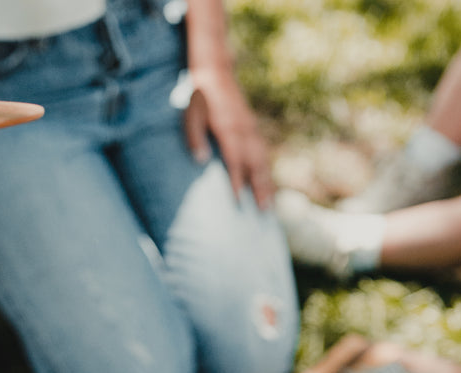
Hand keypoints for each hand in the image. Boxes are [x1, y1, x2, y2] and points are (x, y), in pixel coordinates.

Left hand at [185, 64, 273, 207]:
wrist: (215, 71)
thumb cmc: (199, 97)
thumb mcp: (191, 114)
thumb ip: (194, 137)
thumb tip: (200, 161)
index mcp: (228, 129)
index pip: (235, 160)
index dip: (237, 181)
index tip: (239, 202)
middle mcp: (243, 131)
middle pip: (255, 164)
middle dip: (260, 189)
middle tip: (263, 212)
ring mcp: (250, 129)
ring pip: (262, 161)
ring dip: (267, 184)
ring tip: (269, 206)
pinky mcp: (252, 128)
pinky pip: (263, 153)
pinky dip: (266, 170)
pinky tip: (267, 184)